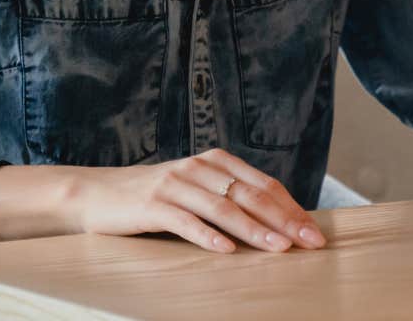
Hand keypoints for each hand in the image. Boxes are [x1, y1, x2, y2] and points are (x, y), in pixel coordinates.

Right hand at [73, 149, 325, 254]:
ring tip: (279, 249)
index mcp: (214, 162)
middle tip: (309, 242)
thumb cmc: (153, 197)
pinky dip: (206, 235)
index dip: (291, 208)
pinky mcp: (151, 205)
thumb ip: (228, 197)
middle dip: (284, 220)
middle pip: (249, 195)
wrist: (97, 194)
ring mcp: (174, 185)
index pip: (262, 184)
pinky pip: (184, 221)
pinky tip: (225, 250)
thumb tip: (277, 224)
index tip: (314, 231)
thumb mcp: (194, 189)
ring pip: (222, 208)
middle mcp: (197, 168)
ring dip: (255, 229)